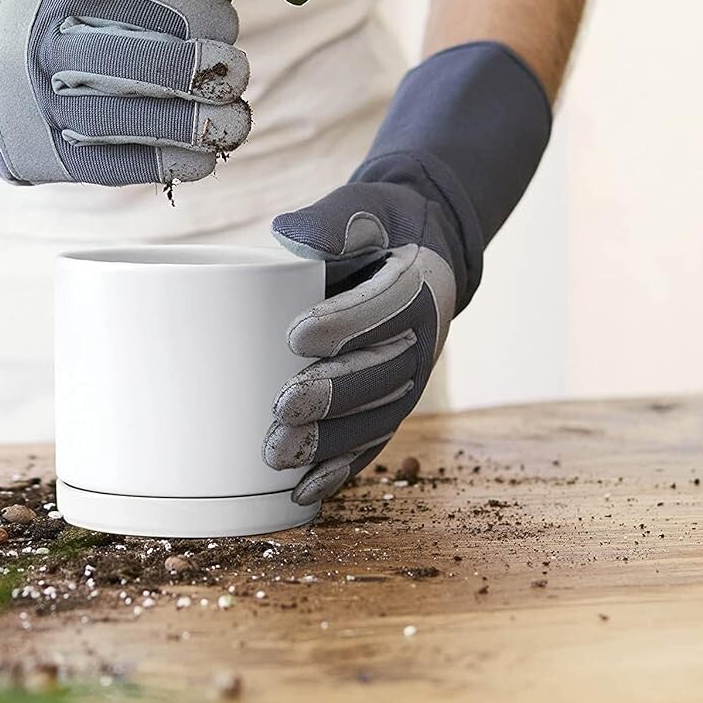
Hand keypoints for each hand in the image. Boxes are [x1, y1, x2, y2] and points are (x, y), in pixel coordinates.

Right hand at [0, 0, 249, 184]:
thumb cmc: (51, 28)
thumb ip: (145, 0)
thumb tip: (226, 23)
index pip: (154, 6)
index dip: (206, 20)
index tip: (229, 28)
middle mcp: (53, 51)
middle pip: (153, 66)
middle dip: (212, 74)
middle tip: (238, 76)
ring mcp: (48, 108)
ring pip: (142, 121)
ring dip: (204, 127)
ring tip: (234, 123)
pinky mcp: (49, 156)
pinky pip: (123, 165)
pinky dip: (173, 163)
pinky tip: (202, 159)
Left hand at [262, 41, 552, 505]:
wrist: (423, 254)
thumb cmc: (379, 229)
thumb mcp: (366, 209)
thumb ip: (333, 220)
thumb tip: (288, 233)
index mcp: (417, 286)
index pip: (381, 309)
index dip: (342, 325)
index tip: (295, 336)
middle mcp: (422, 340)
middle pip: (378, 374)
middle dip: (331, 395)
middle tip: (283, 407)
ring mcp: (410, 380)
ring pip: (374, 418)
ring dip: (329, 444)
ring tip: (279, 456)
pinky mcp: (392, 406)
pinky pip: (371, 444)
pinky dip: (340, 470)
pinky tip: (303, 492)